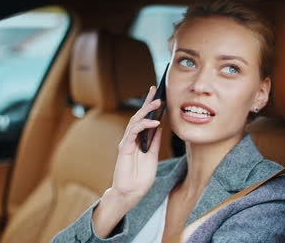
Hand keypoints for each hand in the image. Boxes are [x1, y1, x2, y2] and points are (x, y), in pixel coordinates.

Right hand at [110, 85, 162, 205]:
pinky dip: (144, 126)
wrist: (131, 193)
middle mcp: (131, 139)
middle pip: (138, 116)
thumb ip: (154, 142)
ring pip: (135, 121)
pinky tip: (154, 123)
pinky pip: (133, 133)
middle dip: (147, 102)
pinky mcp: (124, 148)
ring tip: (158, 103)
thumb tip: (159, 127)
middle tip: (156, 91)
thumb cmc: (140, 178)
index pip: (143, 119)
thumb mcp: (152, 156)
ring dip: (146, 111)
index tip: (157, 94)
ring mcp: (127, 143)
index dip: (148, 106)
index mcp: (138, 140)